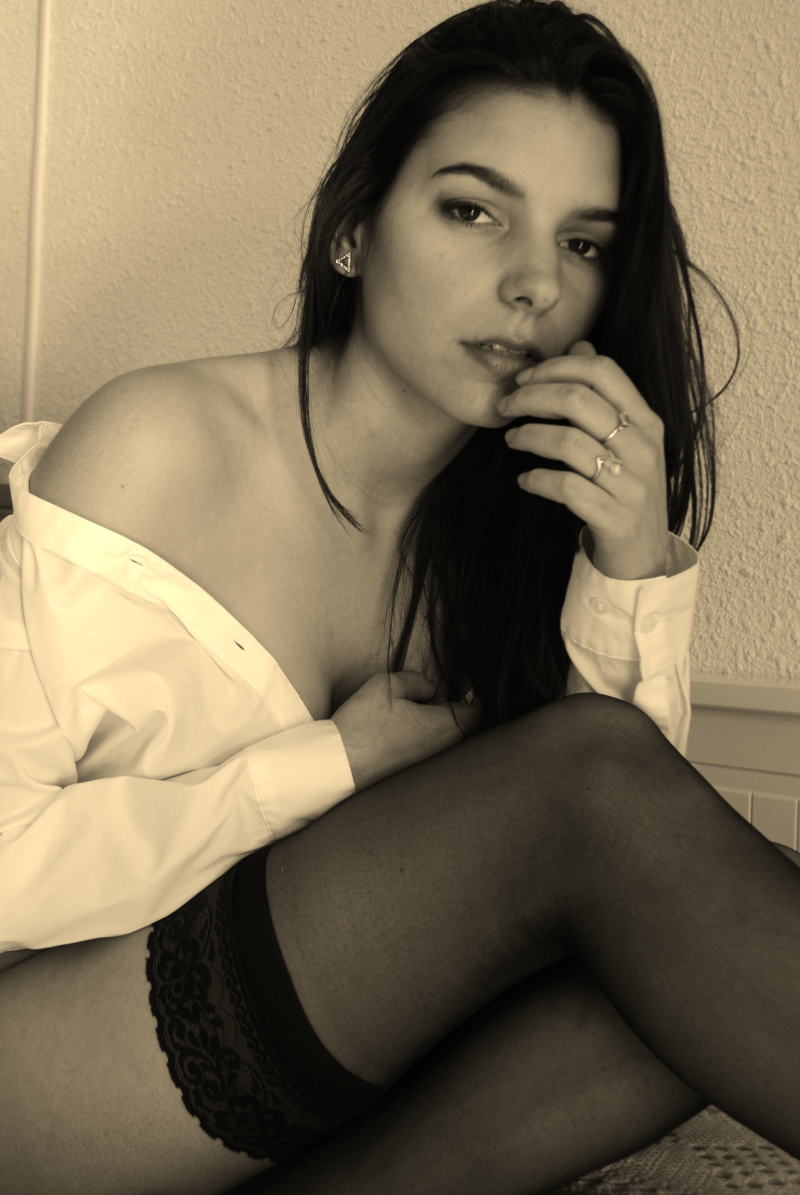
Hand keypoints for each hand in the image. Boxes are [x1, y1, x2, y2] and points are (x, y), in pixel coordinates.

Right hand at [331, 670, 480, 792]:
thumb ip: (419, 681)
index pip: (477, 708)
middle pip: (464, 724)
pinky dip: (423, 738)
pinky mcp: (416, 774)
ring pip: (447, 738)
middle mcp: (445, 750)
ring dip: (436, 722)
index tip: (458, 679)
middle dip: (452, 706)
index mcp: (446, 726)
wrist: (337, 767)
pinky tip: (399, 730)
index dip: (471, 690)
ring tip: (409, 711)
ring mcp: (432, 765)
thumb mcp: (388, 685)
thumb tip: (432, 688)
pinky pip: (431, 751)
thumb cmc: (363, 725)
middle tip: (429, 693)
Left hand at [498, 341, 669, 579]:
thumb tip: (580, 344)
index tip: (524, 377)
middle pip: (579, 401)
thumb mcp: (626, 438)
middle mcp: (644, 447)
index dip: (556, 366)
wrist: (644, 556)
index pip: (601, 371)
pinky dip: (537, 480)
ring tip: (511, 440)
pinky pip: (566, 488)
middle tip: (505, 406)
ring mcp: (632, 484)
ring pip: (568, 443)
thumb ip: (604, 394)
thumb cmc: (625, 490)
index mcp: (646, 420)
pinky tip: (524, 480)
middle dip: (531, 397)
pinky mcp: (615, 518)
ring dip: (528, 437)